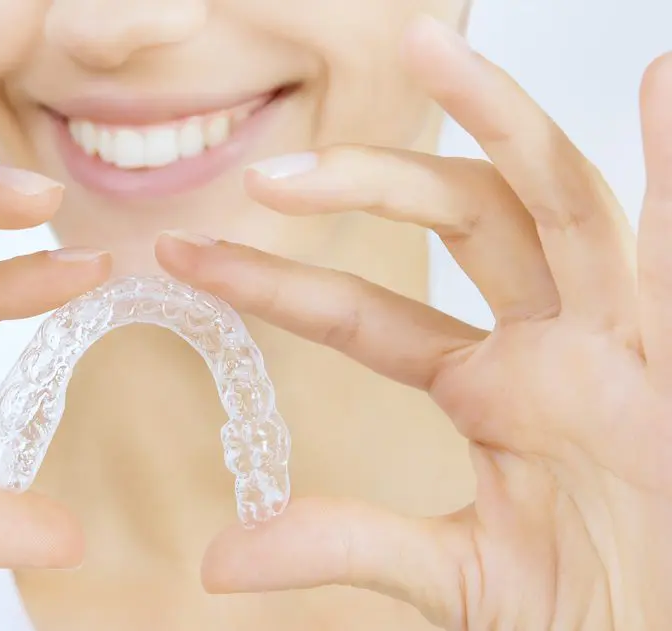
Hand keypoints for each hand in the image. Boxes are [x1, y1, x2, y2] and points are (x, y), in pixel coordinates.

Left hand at [158, 17, 671, 630]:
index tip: (187, 257)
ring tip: (434, 45)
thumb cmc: (588, 608)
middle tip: (269, 174)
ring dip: (500, 122)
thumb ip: (344, 545)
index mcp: (493, 389)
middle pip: (457, 223)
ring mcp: (619, 339)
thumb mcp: (452, 576)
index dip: (273, 284)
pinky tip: (662, 82)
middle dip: (367, 182)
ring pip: (553, 202)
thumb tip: (218, 560)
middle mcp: (554, 342)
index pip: (363, 314)